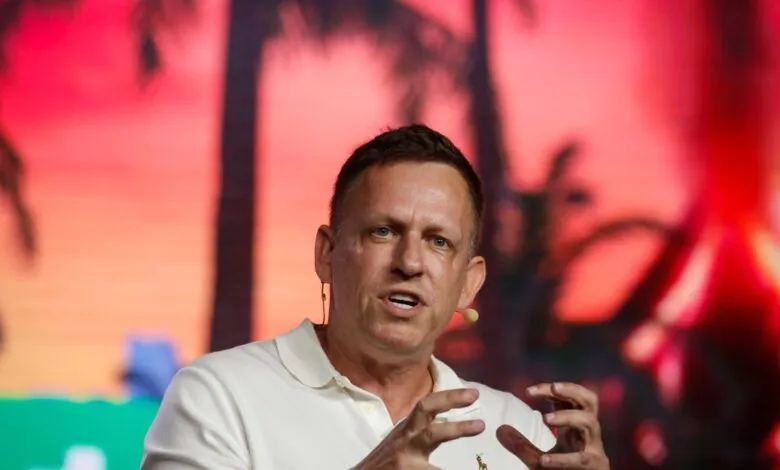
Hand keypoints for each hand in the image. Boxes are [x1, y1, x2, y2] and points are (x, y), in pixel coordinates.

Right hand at [355, 388, 485, 468]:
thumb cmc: (383, 460)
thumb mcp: (400, 439)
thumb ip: (419, 429)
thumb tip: (446, 419)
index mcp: (407, 429)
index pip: (427, 406)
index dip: (450, 398)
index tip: (473, 394)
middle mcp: (406, 443)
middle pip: (432, 434)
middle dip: (458, 428)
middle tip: (482, 425)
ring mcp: (405, 463)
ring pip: (433, 454)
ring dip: (455, 443)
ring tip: (476, 435)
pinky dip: (444, 469)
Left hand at [496, 382, 608, 468]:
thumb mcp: (538, 458)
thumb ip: (521, 445)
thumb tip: (499, 430)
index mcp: (575, 425)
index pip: (566, 398)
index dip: (549, 390)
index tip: (528, 391)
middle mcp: (587, 432)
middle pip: (589, 400)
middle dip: (572, 390)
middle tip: (554, 387)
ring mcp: (594, 448)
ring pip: (589, 422)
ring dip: (568, 417)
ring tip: (546, 418)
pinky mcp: (596, 466)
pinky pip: (582, 459)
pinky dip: (562, 459)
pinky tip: (545, 460)